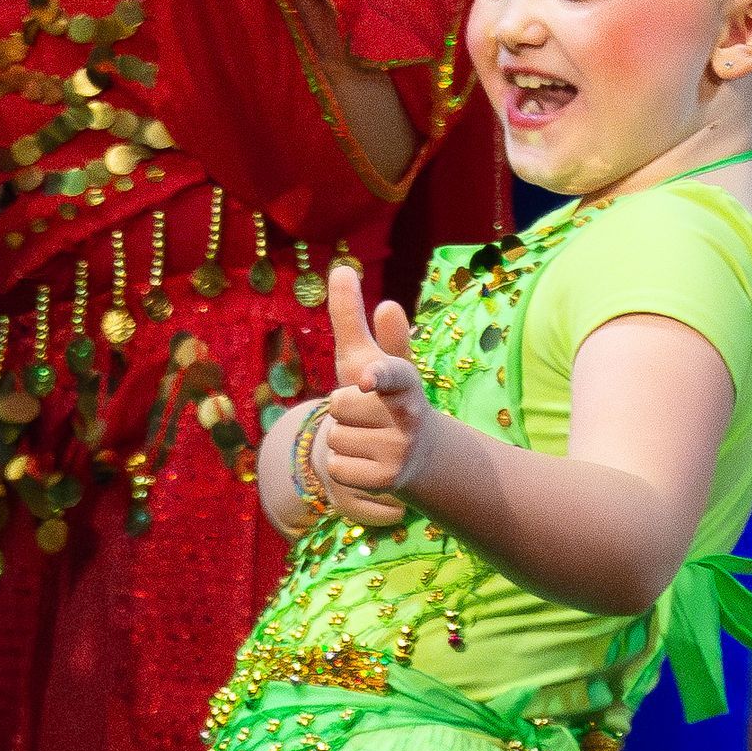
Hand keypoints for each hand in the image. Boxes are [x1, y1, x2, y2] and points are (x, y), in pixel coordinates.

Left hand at [314, 265, 430, 519]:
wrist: (417, 455)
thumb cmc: (383, 397)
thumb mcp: (369, 360)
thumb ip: (355, 320)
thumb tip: (341, 269)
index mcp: (405, 381)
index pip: (393, 374)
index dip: (378, 375)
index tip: (364, 378)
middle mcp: (409, 415)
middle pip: (338, 404)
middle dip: (342, 407)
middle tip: (367, 414)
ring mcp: (401, 450)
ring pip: (334, 437)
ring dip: (341, 437)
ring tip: (369, 438)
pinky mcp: (388, 480)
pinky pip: (337, 467)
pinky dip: (343, 466)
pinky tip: (367, 462)